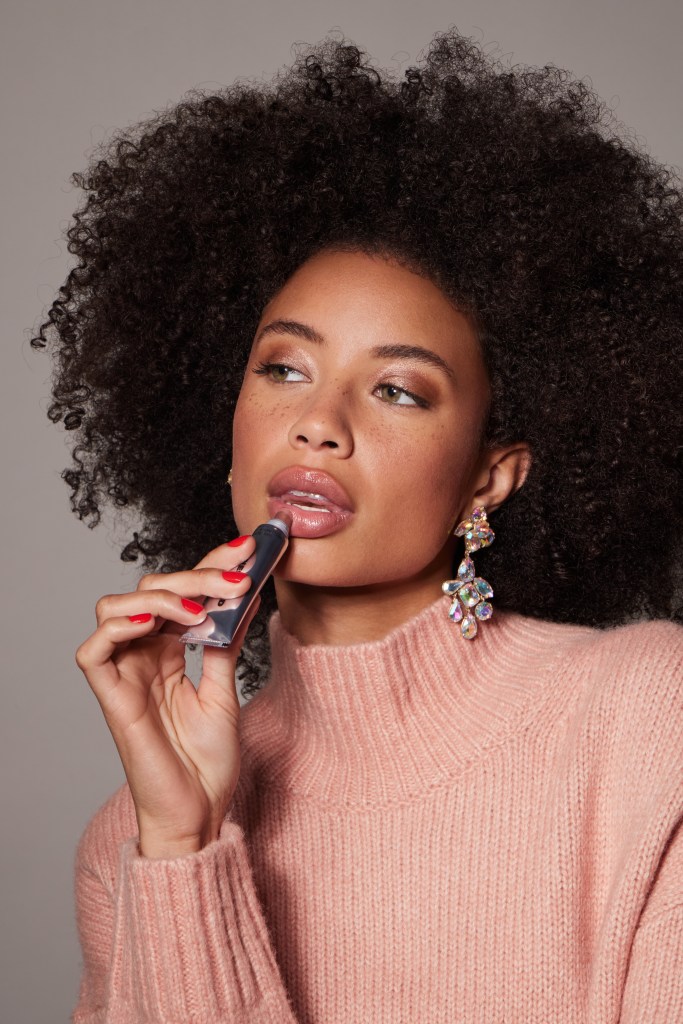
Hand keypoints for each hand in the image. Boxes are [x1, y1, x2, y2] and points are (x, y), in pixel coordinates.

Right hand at [75, 535, 257, 857]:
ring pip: (116, 606)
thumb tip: (245, 597)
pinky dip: (118, 627)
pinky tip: (155, 624)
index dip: (210, 563)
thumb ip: (225, 643)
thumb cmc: (207, 762)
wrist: (200, 814)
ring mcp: (124, 675)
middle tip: (237, 576)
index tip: (249, 548)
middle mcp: (142, 655)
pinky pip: (93, 650)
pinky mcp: (111, 698)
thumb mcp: (224, 689)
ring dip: (160, 596)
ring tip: (200, 610)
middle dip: (196, 573)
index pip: (182, 591)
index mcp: (168, 650)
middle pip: (152, 589)